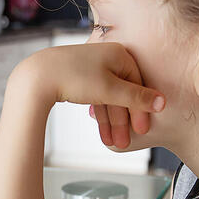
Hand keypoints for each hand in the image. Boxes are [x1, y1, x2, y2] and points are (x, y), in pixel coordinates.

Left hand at [19, 43, 164, 147]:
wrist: (36, 77)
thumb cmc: (73, 78)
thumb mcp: (109, 90)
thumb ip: (137, 98)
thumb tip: (162, 102)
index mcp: (119, 54)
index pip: (138, 85)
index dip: (140, 109)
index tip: (142, 130)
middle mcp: (106, 57)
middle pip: (122, 93)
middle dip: (123, 120)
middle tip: (125, 142)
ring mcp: (91, 66)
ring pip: (108, 97)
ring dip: (111, 122)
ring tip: (113, 143)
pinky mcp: (78, 75)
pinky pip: (96, 96)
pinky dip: (99, 113)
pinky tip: (101, 131)